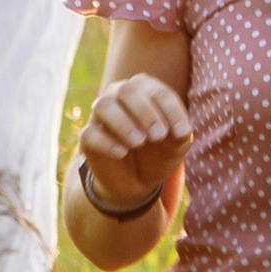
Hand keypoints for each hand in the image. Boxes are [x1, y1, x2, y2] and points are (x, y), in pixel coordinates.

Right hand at [78, 72, 191, 207]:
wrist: (137, 181)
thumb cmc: (158, 152)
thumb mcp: (176, 145)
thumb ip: (181, 135)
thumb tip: (181, 131)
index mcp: (144, 91)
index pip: (156, 91)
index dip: (171, 110)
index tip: (182, 133)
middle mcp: (119, 96)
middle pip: (126, 90)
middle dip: (144, 112)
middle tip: (158, 136)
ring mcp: (101, 116)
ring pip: (104, 105)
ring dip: (123, 123)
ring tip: (139, 142)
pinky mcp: (88, 138)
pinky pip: (90, 133)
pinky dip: (106, 142)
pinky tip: (122, 153)